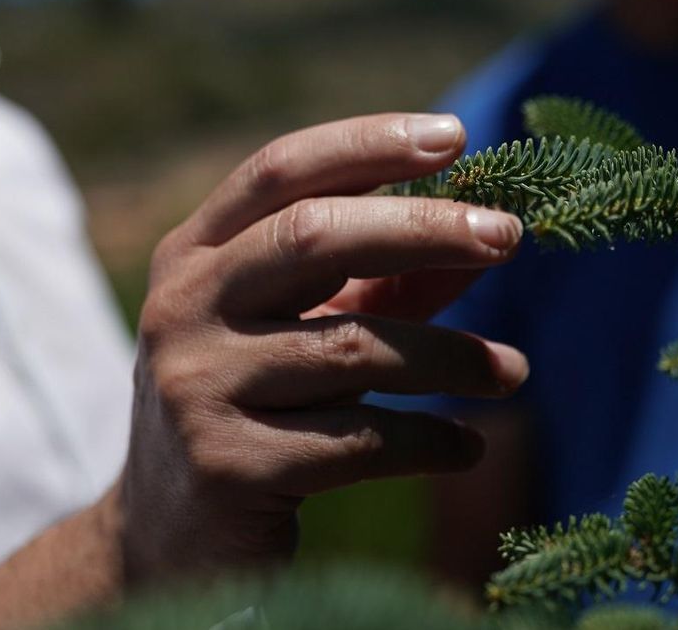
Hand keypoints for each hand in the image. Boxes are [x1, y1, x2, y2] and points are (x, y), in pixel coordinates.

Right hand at [117, 113, 528, 580]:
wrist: (165, 542)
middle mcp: (184, 307)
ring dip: (452, 357)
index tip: (456, 136)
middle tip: (509, 236)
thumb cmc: (254, 410)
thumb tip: (485, 235)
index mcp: (194, 254)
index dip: (367, 144)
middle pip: (314, 236)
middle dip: (423, 227)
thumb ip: (383, 283)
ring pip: (353, 347)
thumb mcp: (306, 331)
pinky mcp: (229, 468)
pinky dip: (429, 441)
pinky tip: (468, 447)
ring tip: (512, 372)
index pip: (281, 171)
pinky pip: (358, 440)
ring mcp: (199, 387)